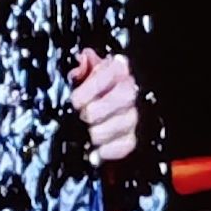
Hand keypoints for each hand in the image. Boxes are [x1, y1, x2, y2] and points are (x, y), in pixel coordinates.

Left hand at [70, 47, 141, 167]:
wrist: (100, 106)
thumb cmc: (92, 88)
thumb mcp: (84, 74)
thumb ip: (82, 67)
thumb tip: (84, 59)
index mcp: (118, 70)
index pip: (114, 72)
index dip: (93, 87)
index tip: (77, 100)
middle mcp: (130, 90)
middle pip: (124, 97)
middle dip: (98, 110)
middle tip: (84, 116)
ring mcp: (133, 115)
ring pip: (126, 122)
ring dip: (102, 131)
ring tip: (90, 132)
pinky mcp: (132, 136)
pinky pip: (127, 144)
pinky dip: (109, 150)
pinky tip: (96, 151)